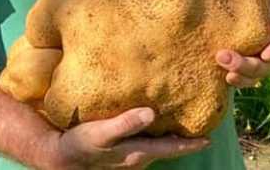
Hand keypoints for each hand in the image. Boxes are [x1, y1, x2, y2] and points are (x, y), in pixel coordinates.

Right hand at [48, 107, 208, 168]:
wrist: (61, 156)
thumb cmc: (82, 143)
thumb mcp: (102, 132)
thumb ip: (125, 123)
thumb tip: (151, 113)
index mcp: (138, 152)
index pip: (171, 148)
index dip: (190, 144)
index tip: (209, 138)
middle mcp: (138, 156)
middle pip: (168, 148)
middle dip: (185, 140)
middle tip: (203, 127)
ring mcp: (130, 155)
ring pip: (158, 146)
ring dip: (171, 137)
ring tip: (185, 122)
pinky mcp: (122, 150)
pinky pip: (146, 142)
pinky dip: (156, 135)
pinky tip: (157, 122)